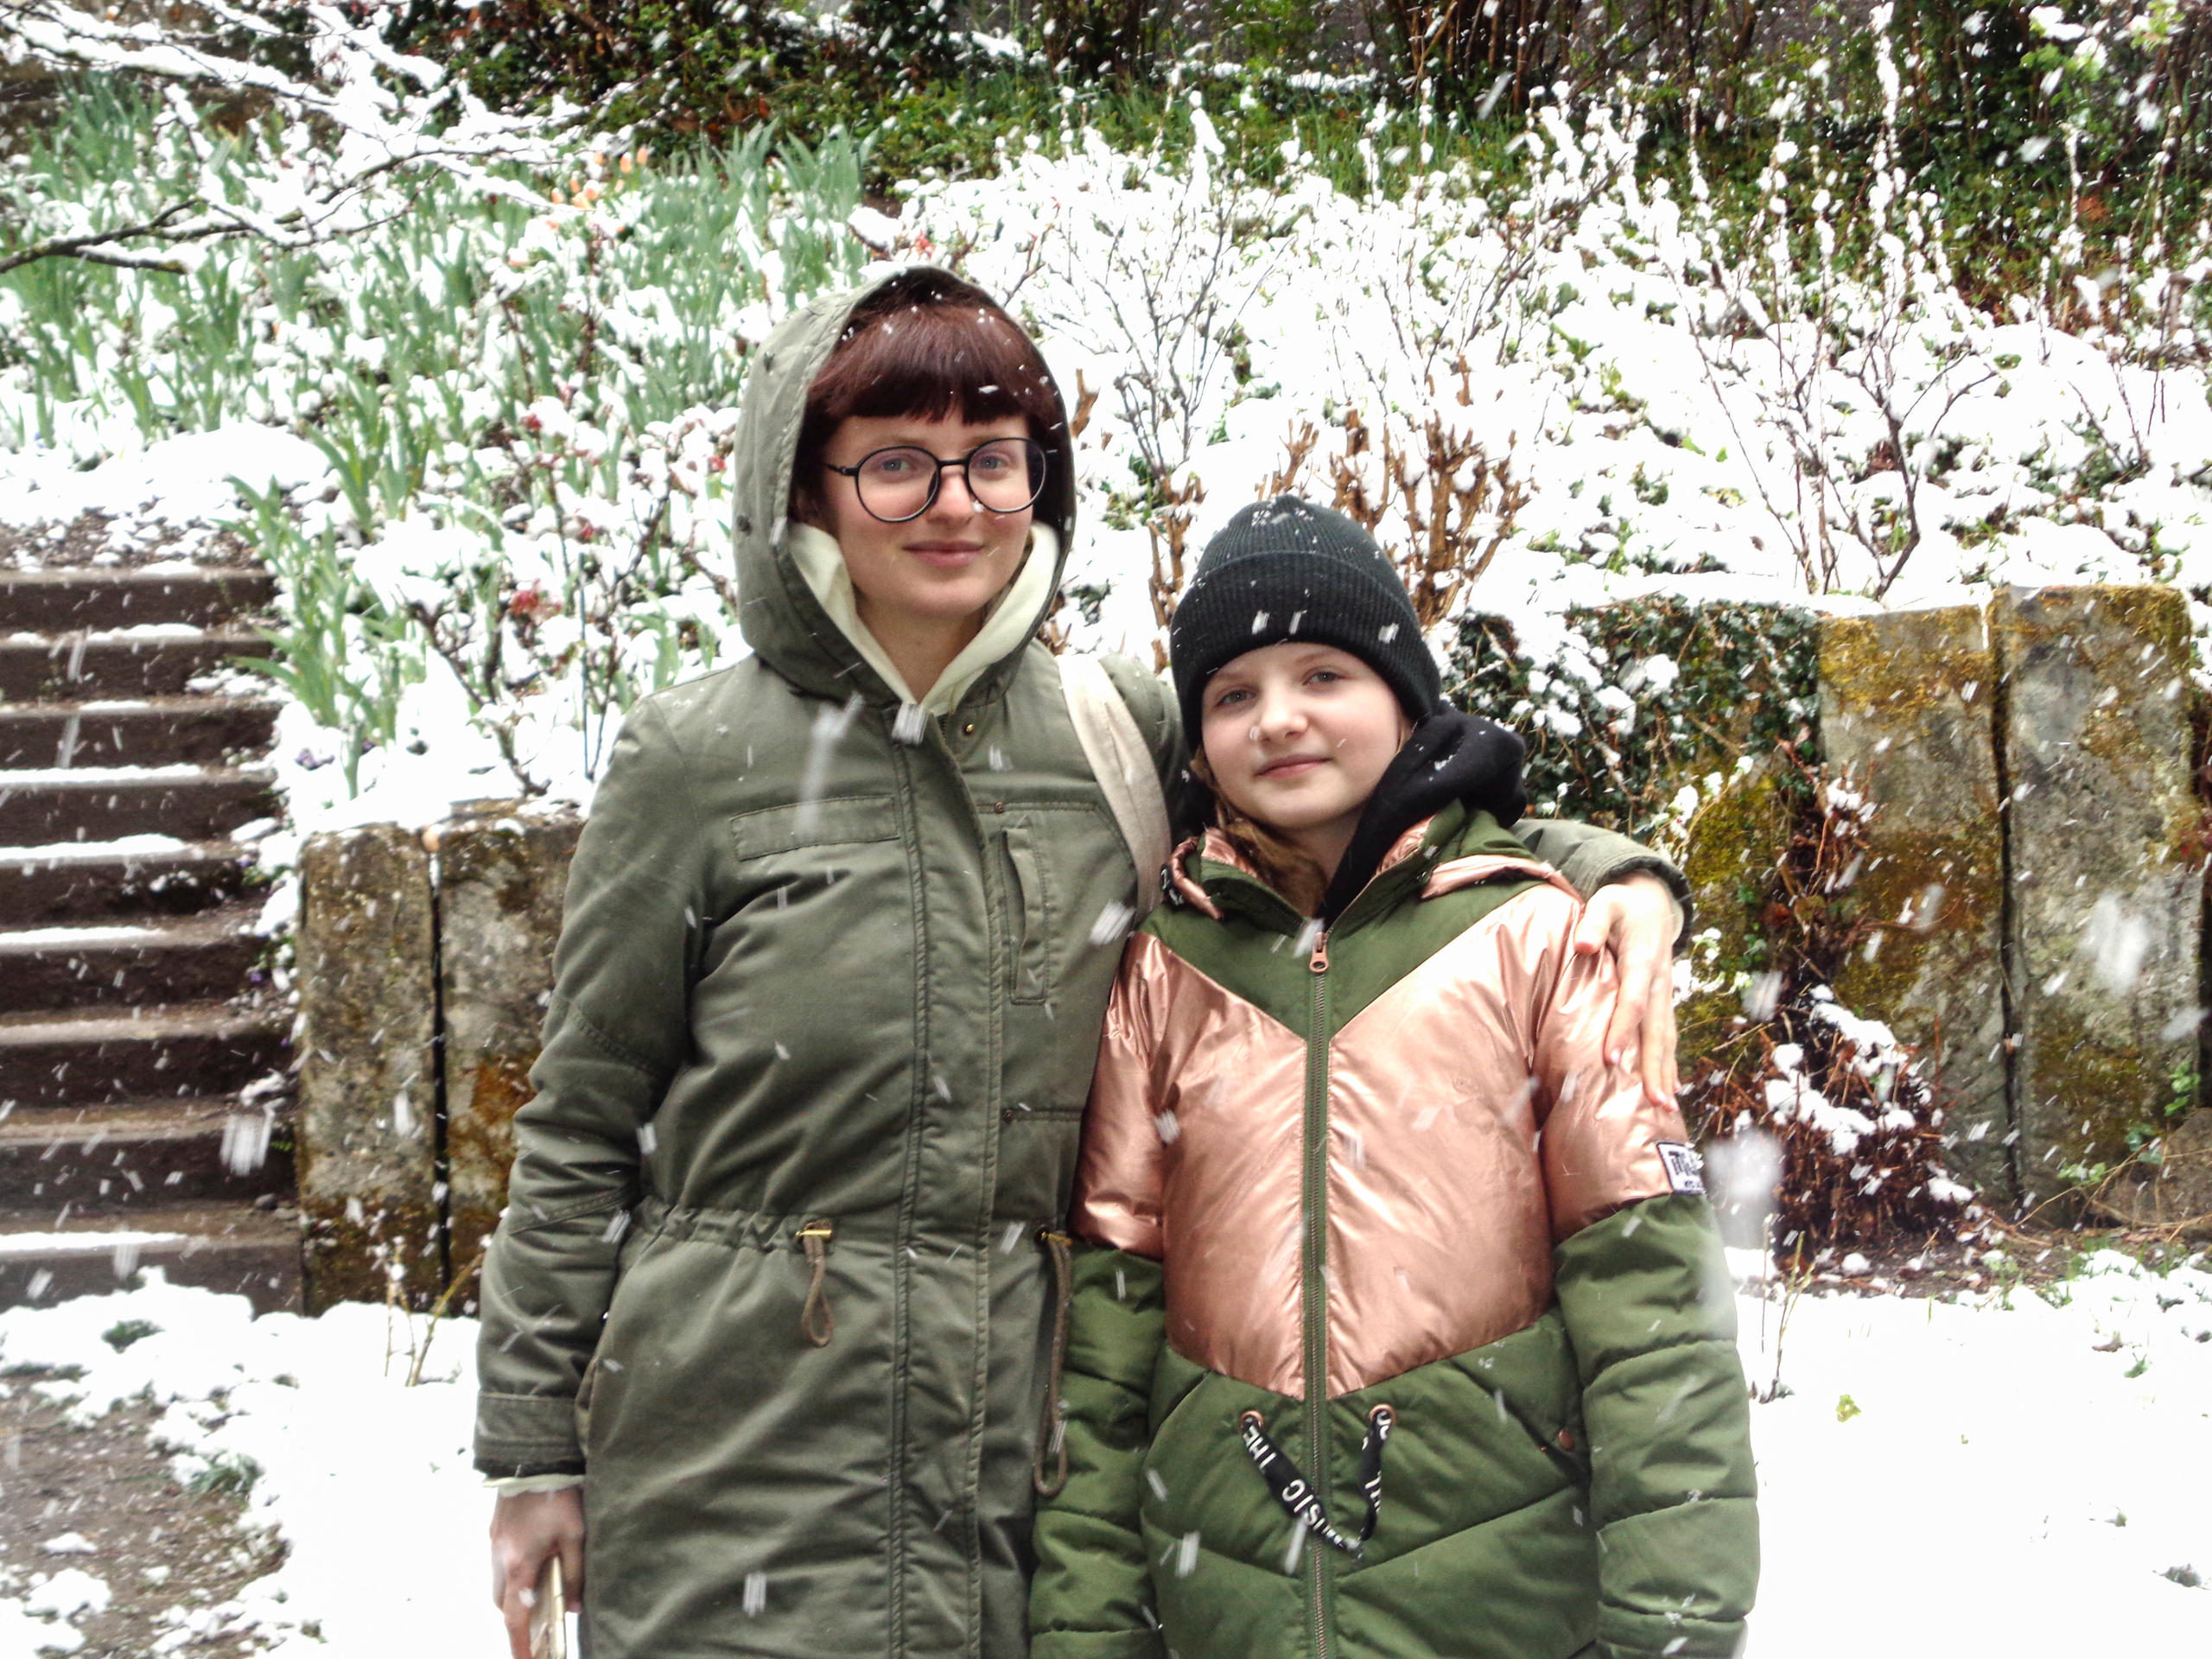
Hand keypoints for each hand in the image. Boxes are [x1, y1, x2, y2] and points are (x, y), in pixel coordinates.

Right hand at [491, 1487, 584, 1658]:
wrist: (530, 1459)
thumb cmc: (557, 1497)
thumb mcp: (575, 1535)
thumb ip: (576, 1574)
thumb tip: (574, 1608)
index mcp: (519, 1565)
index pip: (515, 1618)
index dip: (520, 1645)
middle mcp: (500, 1559)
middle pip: (504, 1605)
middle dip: (518, 1622)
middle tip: (538, 1633)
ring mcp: (493, 1545)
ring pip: (499, 1586)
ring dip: (515, 1598)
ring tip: (538, 1604)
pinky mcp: (494, 1533)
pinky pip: (499, 1566)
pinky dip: (513, 1577)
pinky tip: (532, 1570)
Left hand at [1571, 873, 1681, 1107]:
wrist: (1652, 901)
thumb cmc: (1621, 904)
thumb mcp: (1606, 902)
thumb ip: (1593, 923)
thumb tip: (1582, 946)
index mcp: (1643, 961)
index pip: (1632, 1002)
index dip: (1622, 1030)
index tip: (1611, 1059)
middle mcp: (1659, 982)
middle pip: (1656, 1030)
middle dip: (1656, 1067)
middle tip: (1654, 1102)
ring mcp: (1664, 994)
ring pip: (1666, 1038)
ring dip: (1666, 1073)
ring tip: (1665, 1108)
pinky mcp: (1662, 1001)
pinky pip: (1667, 1036)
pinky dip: (1669, 1063)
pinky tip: (1669, 1090)